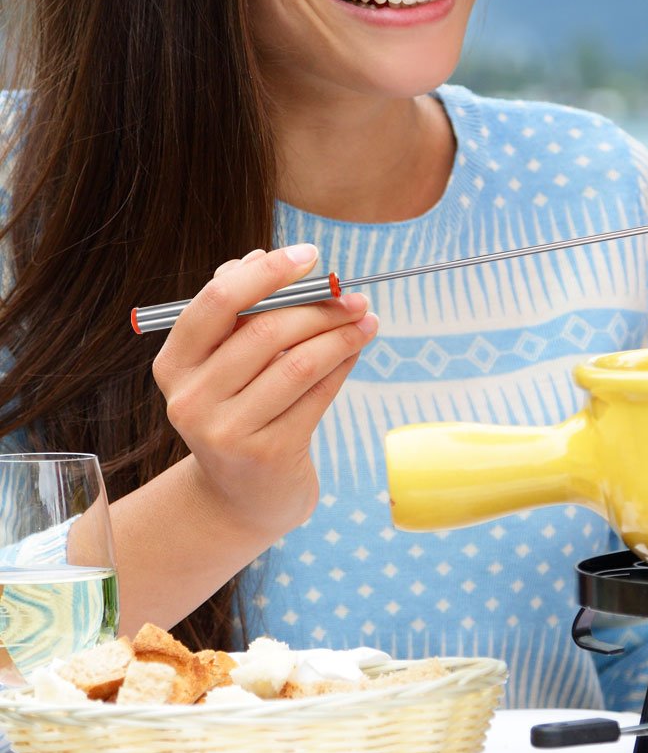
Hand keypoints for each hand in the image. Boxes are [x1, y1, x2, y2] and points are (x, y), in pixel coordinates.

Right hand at [150, 244, 378, 541]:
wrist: (241, 497)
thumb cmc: (240, 411)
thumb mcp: (225, 364)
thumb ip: (240, 312)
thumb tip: (261, 256)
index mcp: (175, 364)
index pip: (217, 302)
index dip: (267, 273)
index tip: (310, 255)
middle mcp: (191, 398)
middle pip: (265, 331)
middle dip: (319, 306)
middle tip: (355, 296)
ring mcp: (226, 432)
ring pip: (298, 363)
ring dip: (341, 334)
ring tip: (367, 319)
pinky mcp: (267, 454)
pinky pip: (317, 394)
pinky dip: (343, 364)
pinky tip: (357, 349)